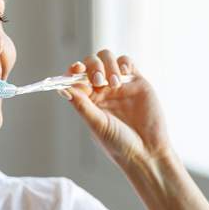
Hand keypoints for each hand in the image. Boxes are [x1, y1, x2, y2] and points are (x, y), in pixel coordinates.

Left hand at [61, 49, 172, 167]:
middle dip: (92, 66)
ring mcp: (119, 85)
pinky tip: (123, 74)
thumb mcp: (97, 124)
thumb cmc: (119, 144)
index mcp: (88, 100)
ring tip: (114, 83)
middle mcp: (102, 90)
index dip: (74, 71)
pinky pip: (127, 62)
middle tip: (99, 81)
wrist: (147, 151)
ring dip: (107, 65)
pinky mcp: (137, 82)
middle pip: (91, 64)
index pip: (76, 78)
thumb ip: (81, 105)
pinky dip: (123, 62)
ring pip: (107, 58)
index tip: (75, 69)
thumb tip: (62, 88)